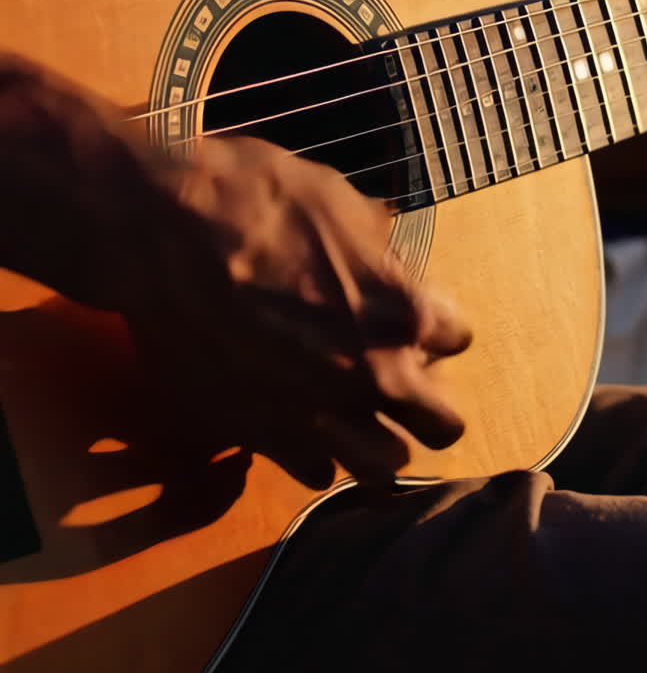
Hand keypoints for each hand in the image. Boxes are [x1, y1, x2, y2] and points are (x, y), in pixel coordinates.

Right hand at [0, 59, 470, 485]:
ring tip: (362, 426)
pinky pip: (312, 474)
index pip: (458, 338)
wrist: (161, 233)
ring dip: (380, 446)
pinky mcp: (260, 434)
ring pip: (383, 468)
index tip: (415, 322)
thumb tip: (387, 252)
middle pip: (442, 426)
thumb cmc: (249, 198)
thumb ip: (376, 245)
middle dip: (430, 408)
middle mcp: (371, 375)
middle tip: (408, 392)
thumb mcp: (336, 198)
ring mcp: (317, 414)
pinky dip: (314, 456)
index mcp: (403, 311)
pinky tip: (303, 430)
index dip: (438, 328)